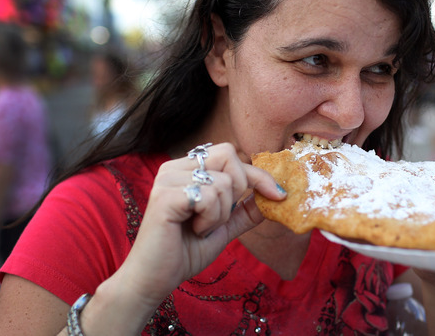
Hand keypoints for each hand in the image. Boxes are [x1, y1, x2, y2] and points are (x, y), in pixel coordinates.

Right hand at [113, 142, 283, 304]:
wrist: (155, 279)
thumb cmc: (184, 252)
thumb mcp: (223, 228)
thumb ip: (244, 210)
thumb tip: (274, 196)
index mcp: (186, 169)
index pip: (230, 155)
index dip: (259, 174)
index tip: (279, 194)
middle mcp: (174, 168)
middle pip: (229, 155)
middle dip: (238, 189)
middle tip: (219, 217)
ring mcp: (167, 179)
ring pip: (222, 181)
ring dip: (221, 214)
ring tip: (200, 228)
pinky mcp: (165, 195)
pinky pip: (209, 197)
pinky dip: (210, 219)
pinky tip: (192, 230)